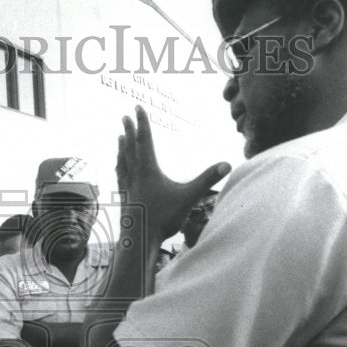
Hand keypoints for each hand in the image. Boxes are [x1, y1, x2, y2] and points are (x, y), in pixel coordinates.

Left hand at [116, 106, 230, 241]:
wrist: (139, 239)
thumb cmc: (163, 218)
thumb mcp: (188, 197)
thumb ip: (207, 179)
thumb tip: (227, 164)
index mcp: (148, 169)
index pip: (145, 139)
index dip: (143, 122)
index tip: (137, 107)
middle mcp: (135, 174)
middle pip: (130, 146)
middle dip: (129, 130)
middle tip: (125, 116)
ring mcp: (127, 186)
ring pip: (123, 161)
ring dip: (122, 147)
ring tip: (119, 138)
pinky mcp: (124, 197)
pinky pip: (120, 176)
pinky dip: (119, 167)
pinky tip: (119, 168)